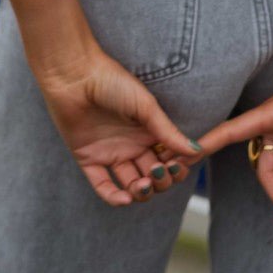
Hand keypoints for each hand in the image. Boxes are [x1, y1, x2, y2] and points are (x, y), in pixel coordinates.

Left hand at [37, 47, 203, 207]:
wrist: (75, 74)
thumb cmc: (113, 81)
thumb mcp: (146, 106)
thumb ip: (168, 131)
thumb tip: (196, 151)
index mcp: (148, 132)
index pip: (169, 160)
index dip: (176, 168)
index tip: (177, 164)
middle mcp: (131, 145)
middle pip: (153, 177)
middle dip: (160, 181)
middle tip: (158, 171)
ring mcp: (110, 153)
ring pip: (131, 186)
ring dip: (140, 192)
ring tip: (142, 184)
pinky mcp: (88, 159)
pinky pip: (103, 186)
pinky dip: (114, 197)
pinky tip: (125, 197)